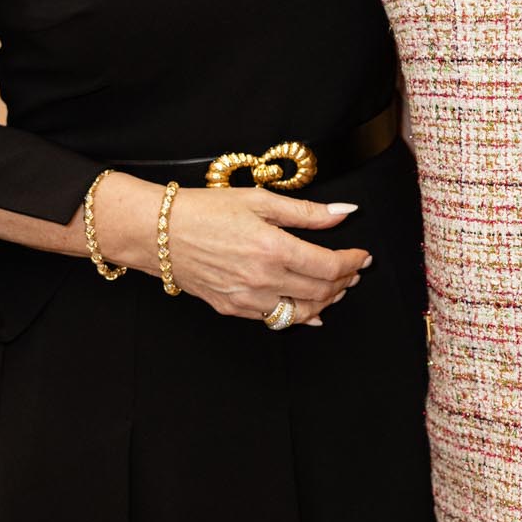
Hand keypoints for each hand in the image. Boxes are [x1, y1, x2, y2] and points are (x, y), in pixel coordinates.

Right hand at [157, 184, 368, 326]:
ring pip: (301, 313)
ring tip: (336, 289)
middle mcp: (263, 279)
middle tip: (354, 271)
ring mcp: (247, 299)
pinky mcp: (233, 309)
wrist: (158, 233)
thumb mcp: (260, 201)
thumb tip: (345, 213)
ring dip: (326, 302)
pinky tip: (308, 310)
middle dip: (345, 282)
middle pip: (321, 292)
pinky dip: (297, 316)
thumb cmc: (205, 210)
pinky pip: (275, 320)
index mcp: (273, 249)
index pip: (329, 266)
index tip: (362, 256)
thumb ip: (306, 212)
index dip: (353, 263)